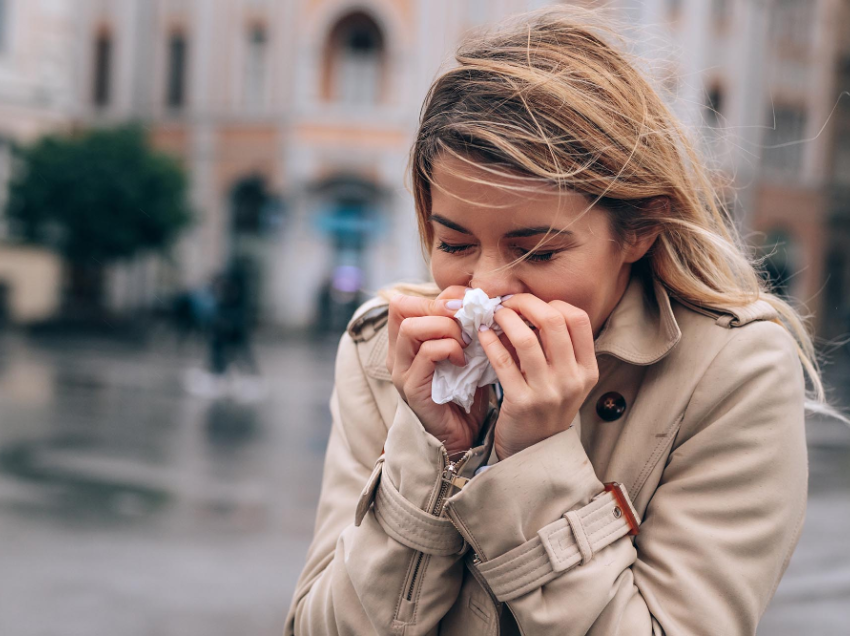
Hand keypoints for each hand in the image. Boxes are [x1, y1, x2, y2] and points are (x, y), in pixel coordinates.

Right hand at [387, 287, 490, 455]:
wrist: (461, 439)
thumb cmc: (464, 394)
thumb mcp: (463, 353)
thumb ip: (463, 328)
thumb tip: (481, 300)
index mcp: (405, 343)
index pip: (404, 301)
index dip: (437, 295)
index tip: (467, 303)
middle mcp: (396, 354)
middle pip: (402, 307)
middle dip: (440, 307)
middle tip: (467, 319)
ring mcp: (401, 371)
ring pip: (411, 328)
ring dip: (445, 327)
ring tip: (465, 341)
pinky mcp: (412, 388)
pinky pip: (427, 353)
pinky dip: (450, 349)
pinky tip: (464, 360)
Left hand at [476, 294, 598, 459]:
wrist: (534, 453)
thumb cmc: (547, 409)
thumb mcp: (565, 381)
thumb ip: (556, 349)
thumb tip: (529, 308)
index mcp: (587, 371)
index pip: (578, 320)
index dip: (554, 303)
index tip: (533, 304)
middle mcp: (572, 380)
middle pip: (553, 321)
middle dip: (526, 303)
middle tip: (508, 301)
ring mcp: (548, 392)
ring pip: (526, 338)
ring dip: (506, 318)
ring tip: (494, 314)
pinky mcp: (521, 402)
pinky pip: (503, 361)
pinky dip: (490, 341)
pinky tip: (482, 334)